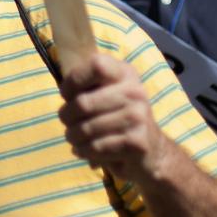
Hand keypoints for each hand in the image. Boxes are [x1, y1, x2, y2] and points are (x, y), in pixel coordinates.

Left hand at [56, 53, 170, 183]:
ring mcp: (138, 117)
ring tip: (73, 138)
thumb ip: (86, 86)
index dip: (74, 80)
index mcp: (125, 74)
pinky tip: (83, 151)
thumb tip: (65, 91)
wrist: (152, 151)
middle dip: (67, 116)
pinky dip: (84, 151)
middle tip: (67, 123)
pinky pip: (96, 147)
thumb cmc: (118, 118)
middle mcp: (135, 91)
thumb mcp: (107, 94)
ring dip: (73, 137)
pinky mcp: (137, 143)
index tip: (67, 94)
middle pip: (84, 102)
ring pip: (87, 128)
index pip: (96, 65)